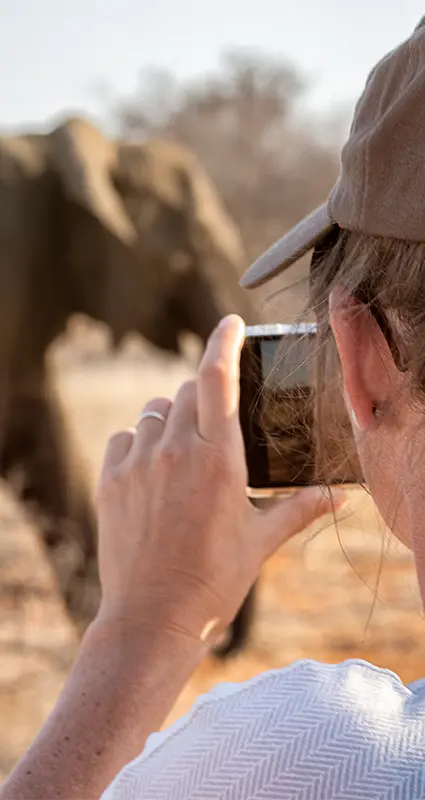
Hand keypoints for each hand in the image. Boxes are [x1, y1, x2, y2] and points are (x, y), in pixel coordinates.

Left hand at [95, 315, 344, 645]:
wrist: (154, 618)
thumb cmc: (214, 580)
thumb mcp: (262, 540)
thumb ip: (301, 507)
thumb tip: (337, 495)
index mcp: (219, 458)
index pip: (218, 376)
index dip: (224, 340)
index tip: (231, 322)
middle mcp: (175, 450)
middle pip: (187, 391)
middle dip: (204, 396)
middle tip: (215, 425)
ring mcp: (138, 464)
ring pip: (153, 411)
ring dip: (171, 417)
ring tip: (183, 450)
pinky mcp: (110, 481)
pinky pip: (124, 437)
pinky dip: (139, 440)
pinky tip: (151, 467)